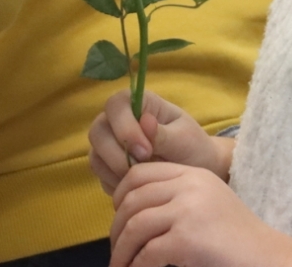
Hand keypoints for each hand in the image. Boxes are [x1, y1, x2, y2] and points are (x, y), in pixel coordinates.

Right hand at [89, 90, 231, 195]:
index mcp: (140, 104)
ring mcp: (110, 145)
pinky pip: (100, 176)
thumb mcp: (184, 139)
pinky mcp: (108, 168)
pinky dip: (116, 184)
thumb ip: (163, 134)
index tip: (146, 150)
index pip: (116, 104)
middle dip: (117, 153)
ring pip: (95, 156)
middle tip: (143, 167)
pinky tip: (138, 187)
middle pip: (98, 131)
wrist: (195, 172)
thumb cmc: (192, 148)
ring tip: (144, 178)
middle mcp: (119, 121)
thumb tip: (145, 121)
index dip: (124, 126)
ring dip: (115, 171)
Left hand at [109, 162, 291, 266]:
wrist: (267, 256)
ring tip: (121, 266)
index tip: (118, 217)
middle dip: (116, 228)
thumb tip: (131, 209)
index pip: (140, 173)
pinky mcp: (186, 239)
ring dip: (122, 252)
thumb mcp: (208, 201)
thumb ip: (178, 196)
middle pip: (132, 200)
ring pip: (134, 227)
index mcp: (194, 173)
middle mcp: (189, 186)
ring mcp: (188, 211)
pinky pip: (146, 254)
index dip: (120, 195)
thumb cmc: (237, 236)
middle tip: (117, 249)